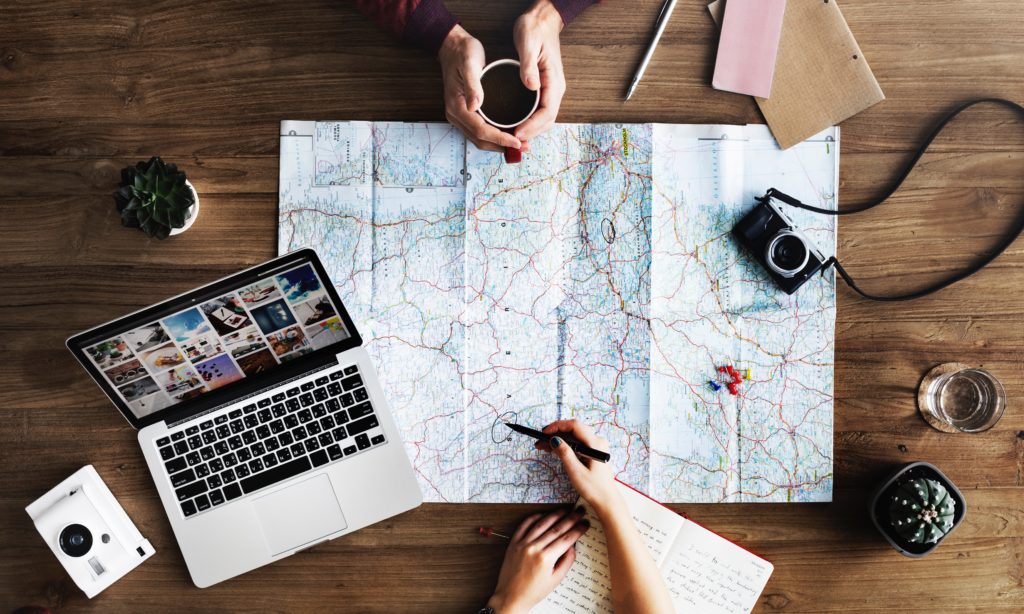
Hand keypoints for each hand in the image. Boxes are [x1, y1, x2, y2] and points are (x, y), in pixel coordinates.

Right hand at [438, 25, 521, 152]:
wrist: (452, 46)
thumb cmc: (462, 52)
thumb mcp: (469, 63)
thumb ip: (473, 85)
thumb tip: (475, 106)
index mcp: (457, 106)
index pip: (480, 130)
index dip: (500, 138)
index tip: (517, 142)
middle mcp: (456, 115)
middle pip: (480, 139)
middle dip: (502, 146)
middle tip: (524, 147)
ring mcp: (459, 115)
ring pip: (479, 138)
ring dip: (499, 144)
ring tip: (519, 145)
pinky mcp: (465, 113)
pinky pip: (479, 131)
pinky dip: (494, 137)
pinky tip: (508, 134)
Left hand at [487, 508, 589, 613]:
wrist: (511, 597)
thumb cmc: (533, 592)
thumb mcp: (555, 580)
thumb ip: (566, 561)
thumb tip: (572, 545)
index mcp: (545, 559)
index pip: (566, 539)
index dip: (578, 530)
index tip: (585, 524)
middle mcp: (534, 548)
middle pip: (556, 528)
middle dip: (571, 519)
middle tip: (579, 512)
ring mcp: (522, 544)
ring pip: (541, 524)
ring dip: (555, 515)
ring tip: (565, 510)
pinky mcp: (513, 543)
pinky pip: (524, 525)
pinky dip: (534, 518)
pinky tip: (543, 514)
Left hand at [512, 0, 566, 143]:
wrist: (543, 19)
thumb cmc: (535, 28)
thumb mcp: (528, 43)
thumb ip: (529, 66)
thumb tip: (531, 86)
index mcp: (554, 81)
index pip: (547, 112)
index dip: (532, 126)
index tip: (517, 134)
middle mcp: (556, 88)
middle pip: (547, 121)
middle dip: (531, 134)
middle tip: (512, 143)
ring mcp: (551, 89)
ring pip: (544, 119)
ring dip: (531, 131)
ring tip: (513, 139)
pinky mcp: (544, 88)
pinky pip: (540, 111)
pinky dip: (530, 123)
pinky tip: (517, 126)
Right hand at [537, 420, 620, 513]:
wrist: (606, 500)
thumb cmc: (594, 488)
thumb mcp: (576, 472)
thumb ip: (565, 453)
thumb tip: (554, 439)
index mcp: (595, 444)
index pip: (574, 426)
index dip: (557, 426)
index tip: (544, 432)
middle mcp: (597, 442)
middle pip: (573, 430)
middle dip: (555, 433)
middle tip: (540, 440)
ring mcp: (595, 446)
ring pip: (573, 437)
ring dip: (558, 439)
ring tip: (543, 446)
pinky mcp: (592, 452)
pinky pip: (577, 443)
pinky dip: (565, 445)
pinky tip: (553, 449)